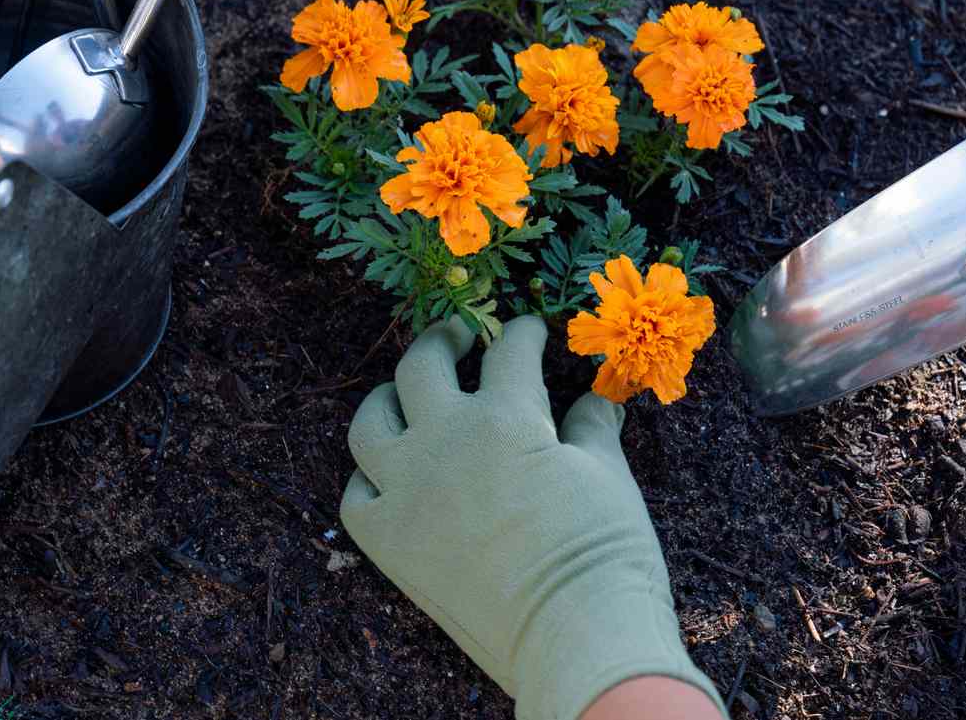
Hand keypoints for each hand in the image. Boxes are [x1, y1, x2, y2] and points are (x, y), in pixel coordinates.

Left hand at [340, 316, 725, 719]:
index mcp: (505, 416)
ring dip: (386, 400)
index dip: (520, 333)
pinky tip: (387, 476)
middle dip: (442, 340)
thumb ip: (592, 428)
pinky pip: (357, 495)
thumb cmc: (605, 552)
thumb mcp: (608, 476)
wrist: (575, 635)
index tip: (527, 330)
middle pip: (422, 365)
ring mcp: (406, 490)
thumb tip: (597, 400)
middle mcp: (444, 440)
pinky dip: (369, 479)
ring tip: (402, 395)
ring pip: (370, 423)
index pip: (508, 352)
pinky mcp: (386, 541)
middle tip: (458, 336)